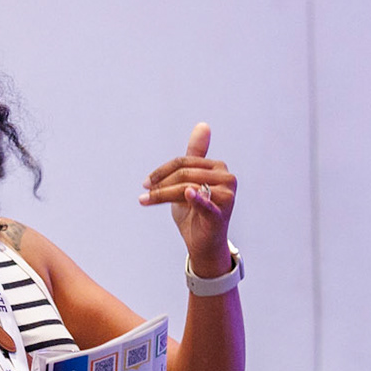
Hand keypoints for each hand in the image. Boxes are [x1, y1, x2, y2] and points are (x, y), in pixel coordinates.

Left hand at [140, 122, 235, 276]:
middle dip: (161, 183)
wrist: (204, 245)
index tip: (146, 182)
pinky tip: (188, 194)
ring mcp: (227, 195)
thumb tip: (203, 125)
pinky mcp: (222, 213)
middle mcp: (226, 178)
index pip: (184, 161)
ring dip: (163, 194)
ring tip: (146, 200)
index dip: (163, 170)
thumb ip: (195, 156)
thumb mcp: (190, 182)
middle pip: (184, 173)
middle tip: (144, 193)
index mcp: (218, 168)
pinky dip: (197, 199)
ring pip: (186, 186)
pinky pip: (206, 203)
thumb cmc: (196, 213)